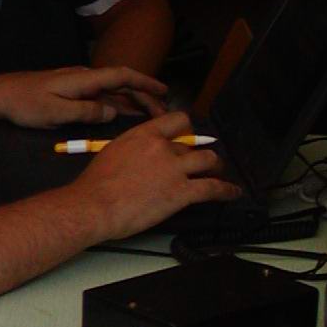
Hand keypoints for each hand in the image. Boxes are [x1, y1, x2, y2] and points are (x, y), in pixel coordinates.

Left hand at [0, 66, 167, 129]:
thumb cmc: (25, 103)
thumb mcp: (56, 112)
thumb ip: (86, 112)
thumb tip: (112, 114)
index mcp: (84, 80)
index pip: (121, 76)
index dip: (145, 82)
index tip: (164, 92)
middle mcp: (84, 79)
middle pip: (121, 84)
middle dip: (144, 96)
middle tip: (163, 112)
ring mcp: (78, 85)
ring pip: (112, 92)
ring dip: (131, 102)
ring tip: (151, 115)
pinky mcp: (70, 93)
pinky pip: (100, 98)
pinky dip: (115, 105)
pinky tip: (123, 116)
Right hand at [73, 111, 240, 238]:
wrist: (95, 205)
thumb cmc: (95, 185)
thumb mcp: (112, 153)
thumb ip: (133, 149)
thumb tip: (140, 156)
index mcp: (144, 134)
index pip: (177, 120)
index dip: (187, 128)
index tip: (188, 135)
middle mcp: (163, 147)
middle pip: (193, 143)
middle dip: (199, 152)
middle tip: (201, 160)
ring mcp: (175, 168)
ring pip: (209, 160)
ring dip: (216, 167)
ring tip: (218, 172)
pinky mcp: (182, 192)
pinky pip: (213, 188)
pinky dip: (226, 190)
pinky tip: (231, 192)